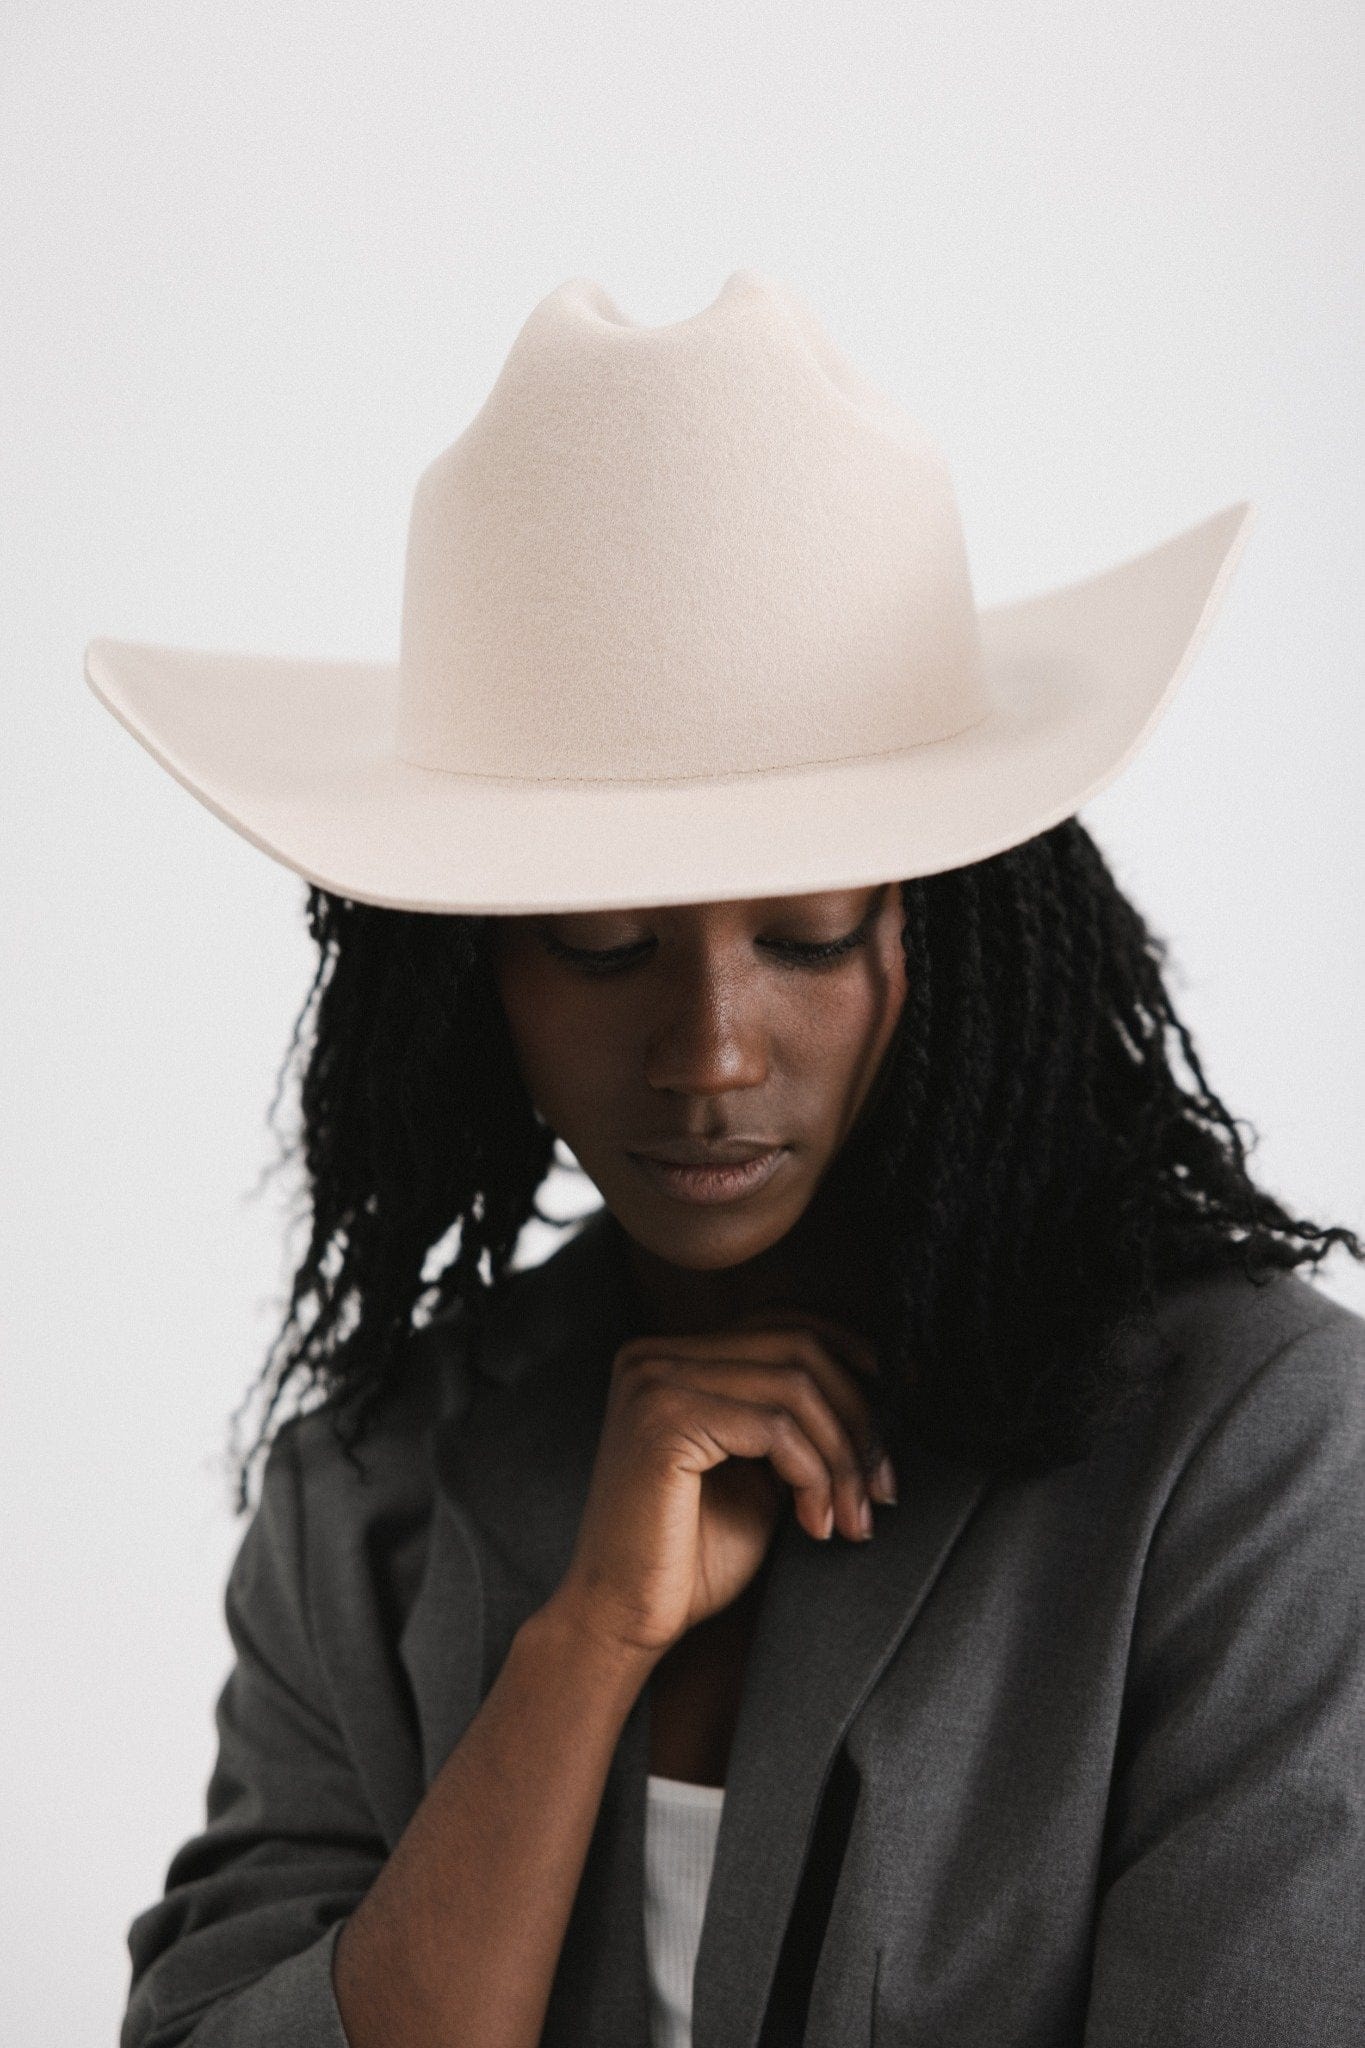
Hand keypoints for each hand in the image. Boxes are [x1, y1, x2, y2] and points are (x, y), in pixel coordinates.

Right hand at [551, 1308, 897, 1662]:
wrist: (622, 1622)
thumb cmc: (691, 1558)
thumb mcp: (759, 1472)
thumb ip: (795, 1422)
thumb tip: (887, 1386)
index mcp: (673, 1357)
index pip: (786, 1323)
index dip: (857, 1358)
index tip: (906, 1408)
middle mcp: (655, 1355)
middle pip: (800, 1345)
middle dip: (861, 1417)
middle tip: (884, 1489)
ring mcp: (654, 1381)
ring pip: (796, 1385)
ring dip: (844, 1458)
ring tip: (854, 1519)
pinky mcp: (662, 1420)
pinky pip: (774, 1427)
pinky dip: (813, 1476)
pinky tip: (815, 1526)